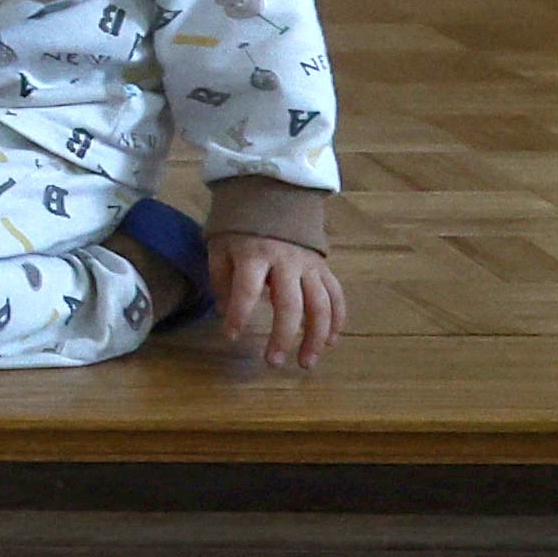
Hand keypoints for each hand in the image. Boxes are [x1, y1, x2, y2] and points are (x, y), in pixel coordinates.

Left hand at [208, 234, 344, 369]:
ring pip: (320, 305)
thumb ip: (222, 279)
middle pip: (289, 305)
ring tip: (306, 362)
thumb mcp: (220, 245)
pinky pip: (336, 296)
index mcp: (254, 254)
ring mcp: (309, 265)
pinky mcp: (324, 267)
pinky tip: (330, 341)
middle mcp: (286, 261)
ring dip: (316, 337)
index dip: (238, 316)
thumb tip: (227, 314)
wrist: (271, 193)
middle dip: (283, 337)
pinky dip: (337, 320)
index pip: (246, 290)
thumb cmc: (240, 226)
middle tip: (273, 362)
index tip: (231, 337)